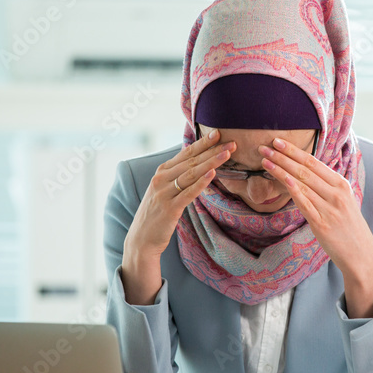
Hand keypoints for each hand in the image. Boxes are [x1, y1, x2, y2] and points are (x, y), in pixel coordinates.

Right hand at [121, 130, 234, 303]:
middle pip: (191, 161)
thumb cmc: (157, 214)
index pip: (186, 153)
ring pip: (191, 174)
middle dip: (212, 150)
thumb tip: (196, 161)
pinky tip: (213, 174)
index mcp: (161, 172)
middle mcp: (161, 179)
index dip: (202, 143)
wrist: (141, 239)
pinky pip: (188, 193)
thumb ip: (178, 176)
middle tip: (231, 142)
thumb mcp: (164, 190)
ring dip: (211, 162)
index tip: (218, 133)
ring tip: (227, 154)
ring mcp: (164, 193)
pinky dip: (201, 182)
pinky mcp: (169, 208)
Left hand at [260, 138, 372, 317]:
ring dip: (281, 170)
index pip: (314, 162)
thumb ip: (327, 187)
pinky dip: (293, 190)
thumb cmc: (349, 227)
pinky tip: (282, 180)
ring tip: (265, 161)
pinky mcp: (322, 224)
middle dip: (283, 156)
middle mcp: (336, 194)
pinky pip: (305, 204)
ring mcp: (329, 209)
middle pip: (305, 170)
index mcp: (341, 184)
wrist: (361, 253)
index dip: (294, 151)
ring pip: (302, 184)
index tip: (278, 141)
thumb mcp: (343, 201)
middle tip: (265, 146)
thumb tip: (304, 173)